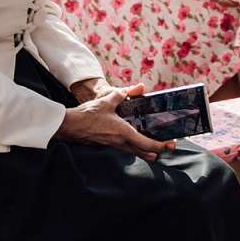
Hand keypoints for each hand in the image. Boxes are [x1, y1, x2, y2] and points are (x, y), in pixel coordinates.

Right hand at [56, 85, 171, 156]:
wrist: (70, 126)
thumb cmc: (88, 115)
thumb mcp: (107, 101)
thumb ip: (123, 94)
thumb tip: (138, 88)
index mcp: (123, 132)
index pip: (146, 143)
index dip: (160, 145)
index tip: (170, 145)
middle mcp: (120, 142)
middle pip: (142, 152)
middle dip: (156, 151)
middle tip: (166, 149)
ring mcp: (112, 145)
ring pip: (133, 152)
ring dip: (144, 152)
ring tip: (153, 153)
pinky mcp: (106, 144)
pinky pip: (124, 149)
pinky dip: (132, 148)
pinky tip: (132, 144)